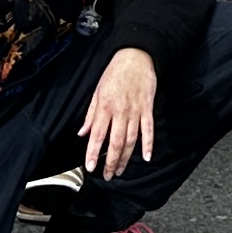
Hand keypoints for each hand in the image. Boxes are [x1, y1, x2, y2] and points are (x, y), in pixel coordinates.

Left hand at [81, 49, 157, 176]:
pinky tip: (146, 157)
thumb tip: (82, 133)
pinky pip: (148, 130)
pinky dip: (148, 144)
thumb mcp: (97, 92)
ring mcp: (135, 111)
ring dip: (125, 157)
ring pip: (130, 140)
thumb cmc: (115, 73)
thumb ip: (91, 115)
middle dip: (110, 162)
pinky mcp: (148, 109)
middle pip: (115, 142)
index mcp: (105, 107)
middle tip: (107, 175)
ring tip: (120, 170)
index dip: (93, 153)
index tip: (90, 167)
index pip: (97, 135)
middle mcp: (120, 112)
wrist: (136, 57)